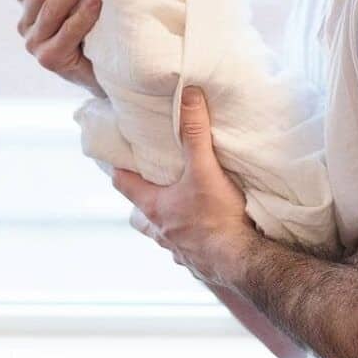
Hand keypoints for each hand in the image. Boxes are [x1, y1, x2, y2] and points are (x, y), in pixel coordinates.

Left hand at [114, 86, 257, 287]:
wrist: (242, 262)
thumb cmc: (218, 218)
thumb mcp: (204, 169)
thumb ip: (194, 133)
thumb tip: (188, 95)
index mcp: (154, 208)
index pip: (124, 185)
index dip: (118, 170)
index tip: (115, 159)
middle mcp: (161, 231)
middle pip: (139, 216)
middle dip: (143, 201)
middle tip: (152, 185)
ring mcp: (179, 249)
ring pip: (162, 234)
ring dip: (167, 222)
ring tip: (181, 208)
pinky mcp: (199, 262)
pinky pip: (187, 249)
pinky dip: (191, 239)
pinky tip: (205, 232)